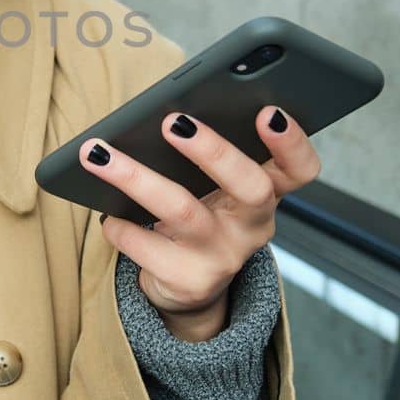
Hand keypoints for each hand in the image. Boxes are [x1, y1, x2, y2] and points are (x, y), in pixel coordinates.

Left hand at [81, 107, 319, 341]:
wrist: (186, 286)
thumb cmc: (199, 215)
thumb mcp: (214, 188)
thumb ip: (207, 157)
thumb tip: (167, 117)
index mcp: (268, 192)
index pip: (300, 169)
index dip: (292, 143)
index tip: (268, 113)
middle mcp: (253, 226)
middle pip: (250, 187)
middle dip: (213, 151)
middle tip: (173, 122)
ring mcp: (224, 257)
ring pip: (183, 212)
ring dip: (137, 178)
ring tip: (99, 154)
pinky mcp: (190, 282)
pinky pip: (147, 246)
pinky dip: (120, 225)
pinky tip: (106, 212)